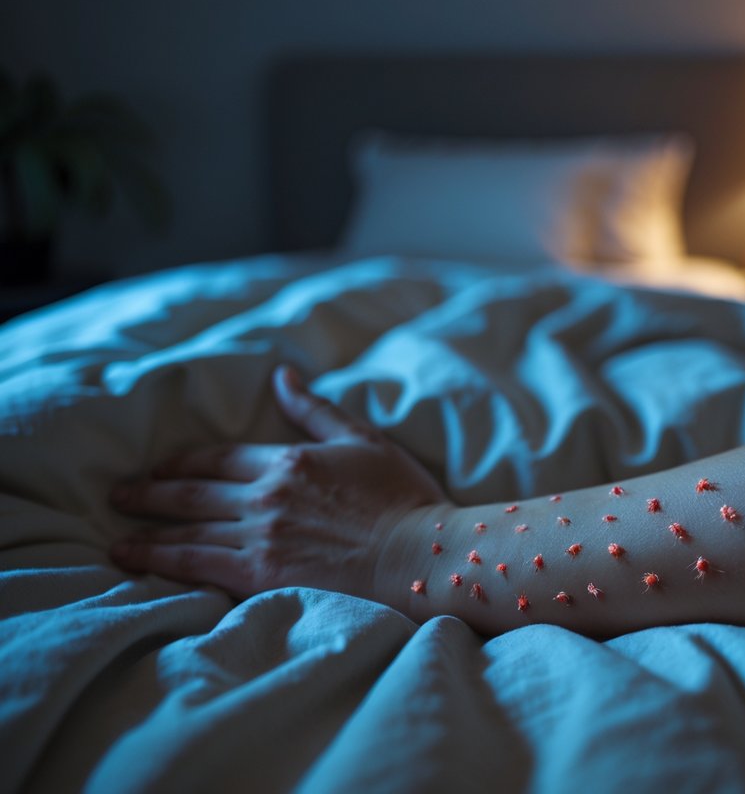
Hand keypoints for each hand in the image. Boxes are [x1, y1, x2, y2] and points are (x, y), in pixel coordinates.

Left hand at [110, 365, 448, 607]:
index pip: (219, 458)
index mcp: (289, 459)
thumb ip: (315, 411)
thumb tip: (282, 377)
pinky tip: (141, 563)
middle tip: (118, 496)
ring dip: (148, 533)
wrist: (418, 552)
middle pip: (192, 492)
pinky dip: (165, 562)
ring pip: (188, 530)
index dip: (184, 462)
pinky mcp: (262, 575)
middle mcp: (266, 496)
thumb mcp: (363, 439)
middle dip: (150, 493)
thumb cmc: (401, 497)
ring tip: (118, 538)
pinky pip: (200, 565)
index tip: (160, 467)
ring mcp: (261, 536)